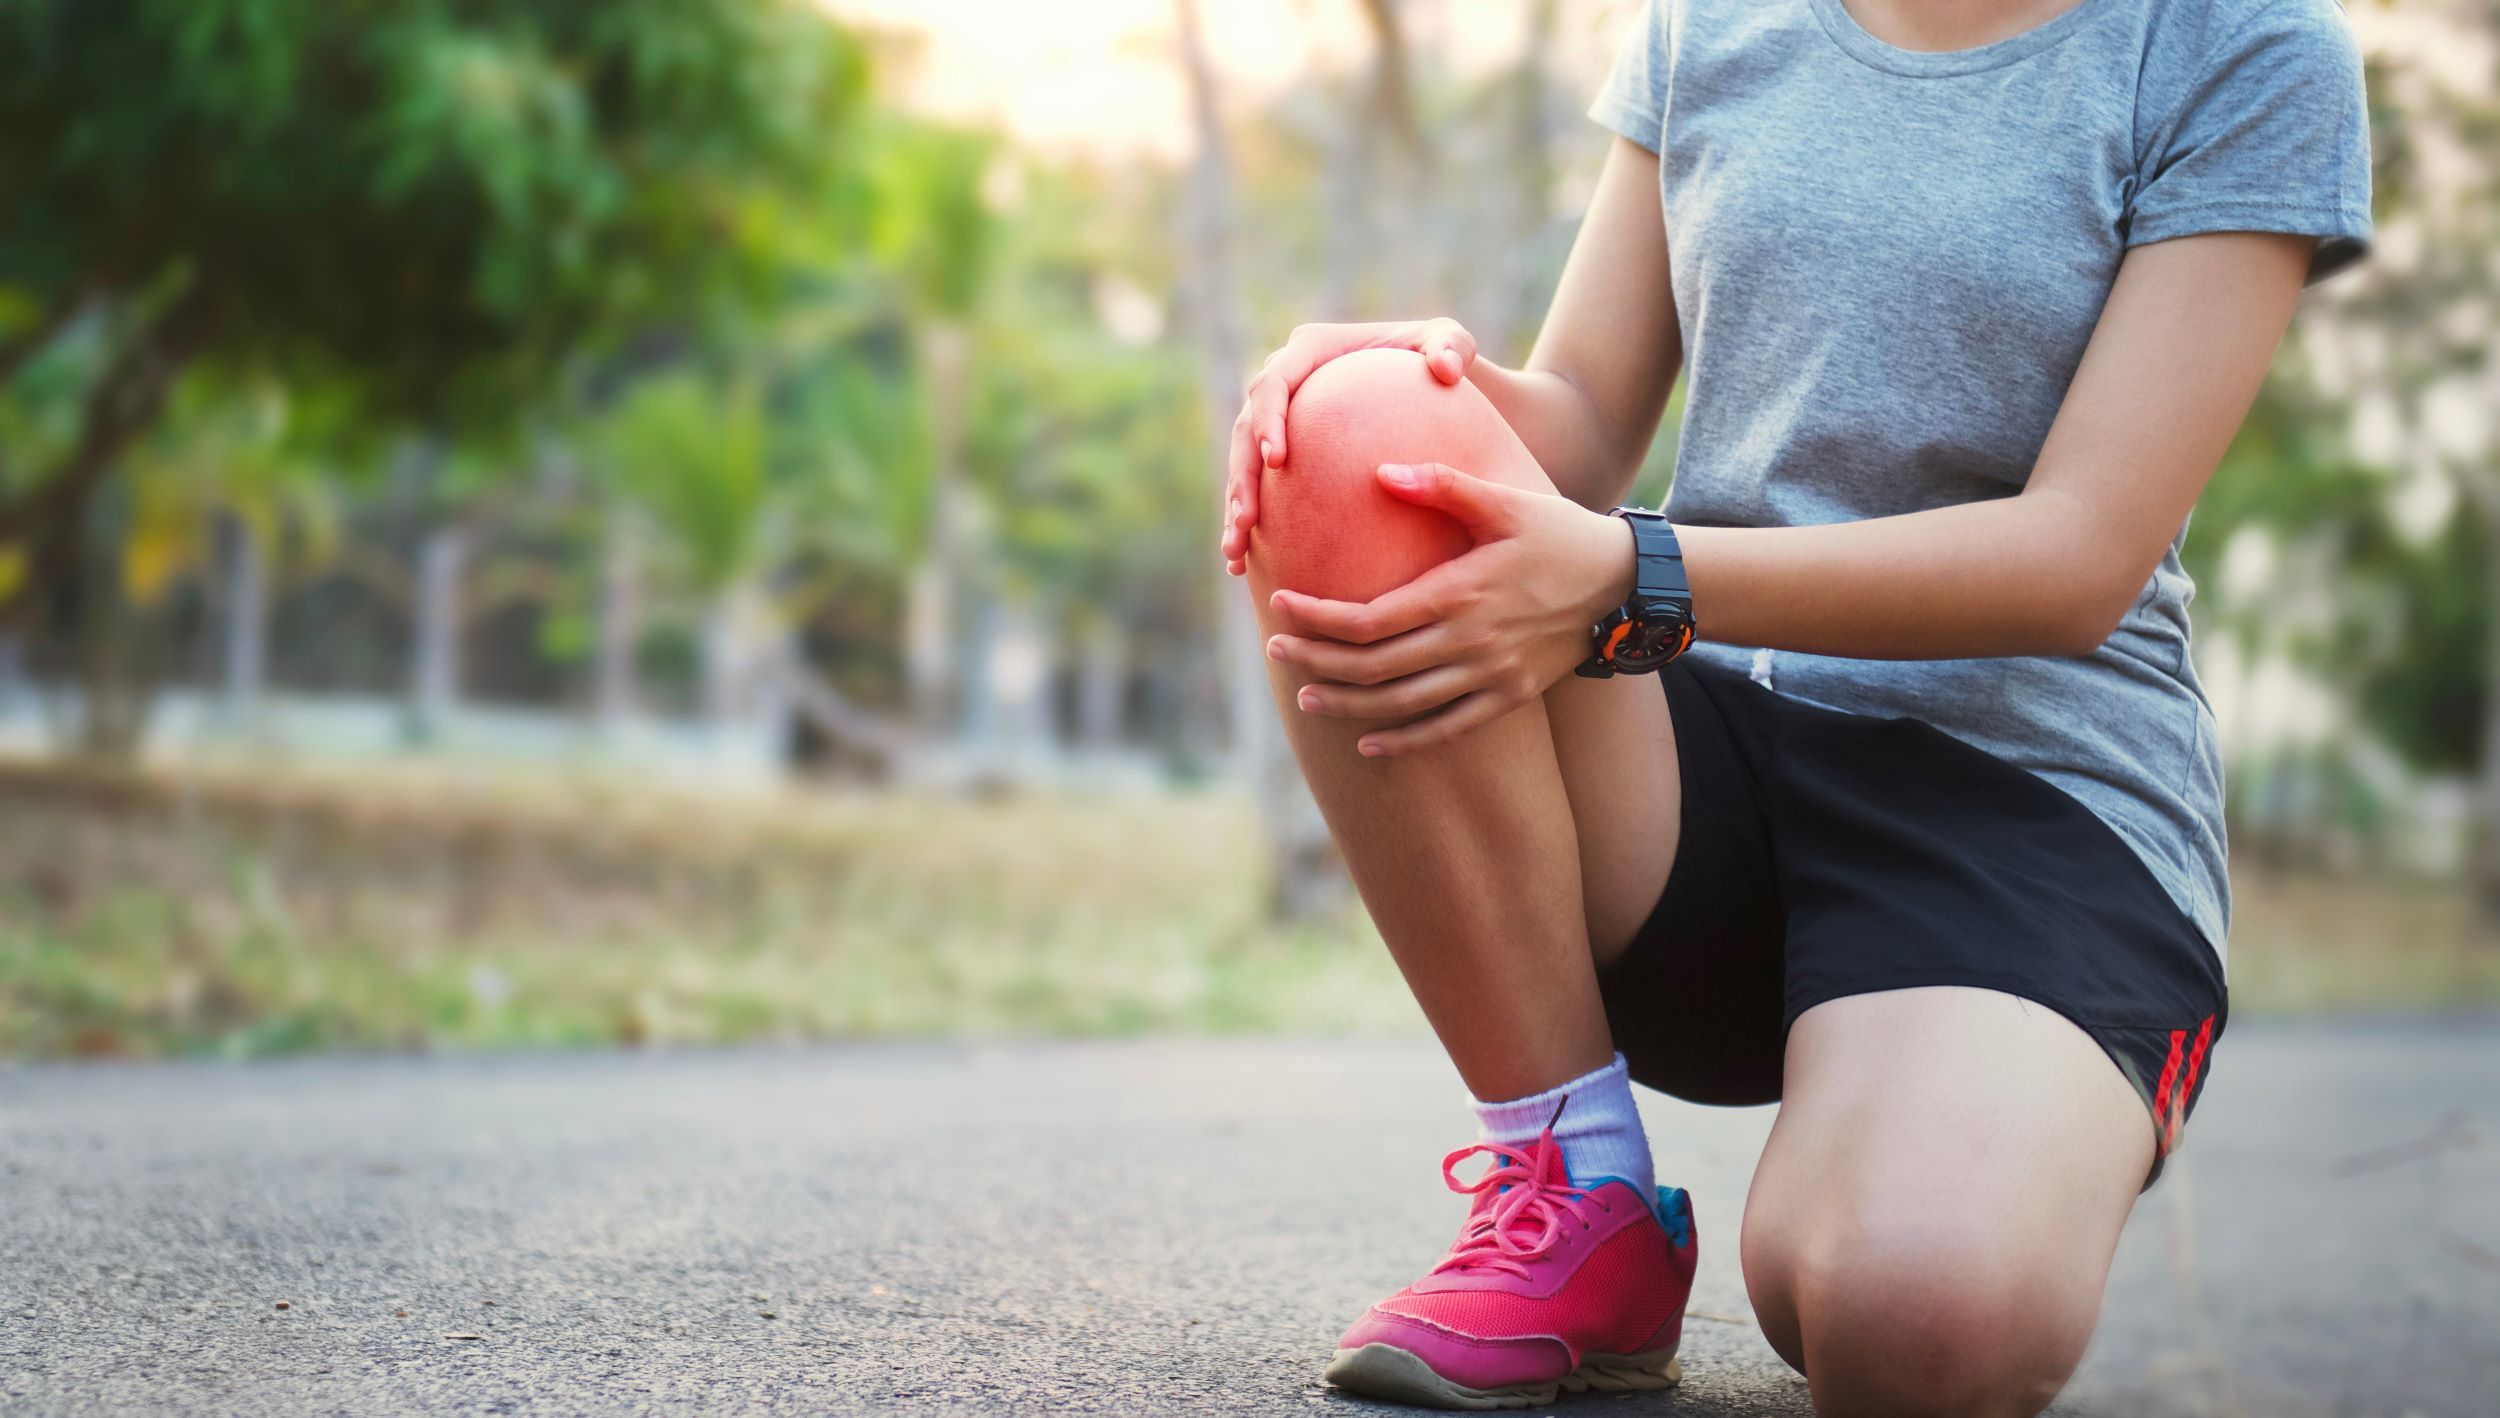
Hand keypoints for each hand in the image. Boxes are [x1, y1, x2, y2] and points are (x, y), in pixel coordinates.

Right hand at [1221, 317, 1477, 575]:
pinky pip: (1261, 492)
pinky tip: (1242, 568)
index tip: (1278, 460)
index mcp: (1311, 350)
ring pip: (1244, 466)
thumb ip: (1453, 347)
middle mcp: (1286, 383)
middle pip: (1245, 430)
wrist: (1434, 392)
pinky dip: (1249, 527)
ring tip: (1235, 553)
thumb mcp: (1453, 347)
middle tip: (1247, 520)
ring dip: (1235, 509)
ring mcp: (1281, 422)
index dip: (1268, 420)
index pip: (1275, 382)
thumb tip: (1444, 369)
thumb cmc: (1445, 363)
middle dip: (1242, 477)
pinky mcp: (1284, 456)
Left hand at [1265, 462, 1634, 756]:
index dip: (1318, 618)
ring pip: (1402, 704)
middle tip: (1275, 651)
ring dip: (1348, 704)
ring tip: (1307, 697)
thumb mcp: (1506, 500)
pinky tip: (1369, 745)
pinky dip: (1405, 741)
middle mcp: (1469, 642)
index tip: (1281, 607)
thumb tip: (1380, 473)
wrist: (1626, 586)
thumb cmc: (1561, 534)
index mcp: (1459, 592)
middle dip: (1317, 661)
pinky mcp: (1509, 697)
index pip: (1369, 617)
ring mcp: (1490, 676)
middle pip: (1374, 666)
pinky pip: (1447, 728)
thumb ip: (1442, 484)